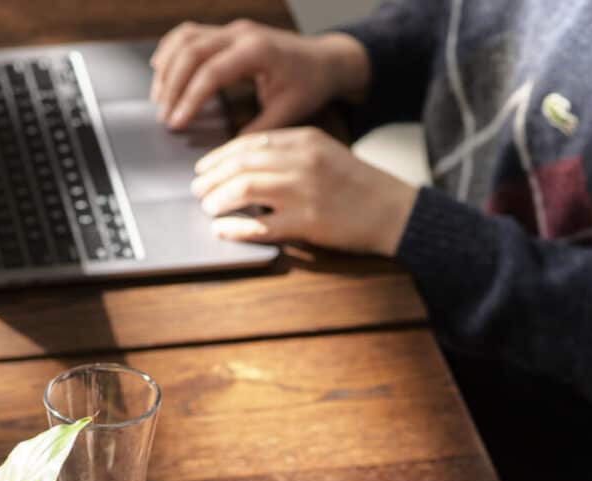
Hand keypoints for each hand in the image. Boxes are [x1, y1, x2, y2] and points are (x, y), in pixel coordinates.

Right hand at [149, 20, 368, 131]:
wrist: (324, 60)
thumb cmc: (309, 84)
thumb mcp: (288, 112)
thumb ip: (257, 131)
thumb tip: (229, 154)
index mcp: (257, 51)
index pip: (211, 71)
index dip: (189, 98)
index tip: (177, 123)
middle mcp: (241, 33)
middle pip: (191, 50)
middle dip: (172, 85)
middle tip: (164, 116)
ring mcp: (232, 29)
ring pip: (186, 37)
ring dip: (168, 66)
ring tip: (159, 97)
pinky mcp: (227, 32)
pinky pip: (190, 33)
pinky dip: (172, 50)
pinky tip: (162, 71)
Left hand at [191, 127, 417, 255]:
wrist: (394, 211)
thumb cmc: (358, 185)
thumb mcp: (325, 154)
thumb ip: (289, 153)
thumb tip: (245, 163)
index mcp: (305, 140)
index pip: (249, 143)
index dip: (219, 157)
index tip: (203, 168)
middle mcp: (302, 161)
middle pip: (241, 164)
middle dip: (211, 178)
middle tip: (196, 190)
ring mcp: (304, 192)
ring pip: (244, 189)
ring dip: (218, 200)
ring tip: (207, 208)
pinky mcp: (307, 223)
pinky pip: (259, 226)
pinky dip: (235, 228)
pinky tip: (222, 230)